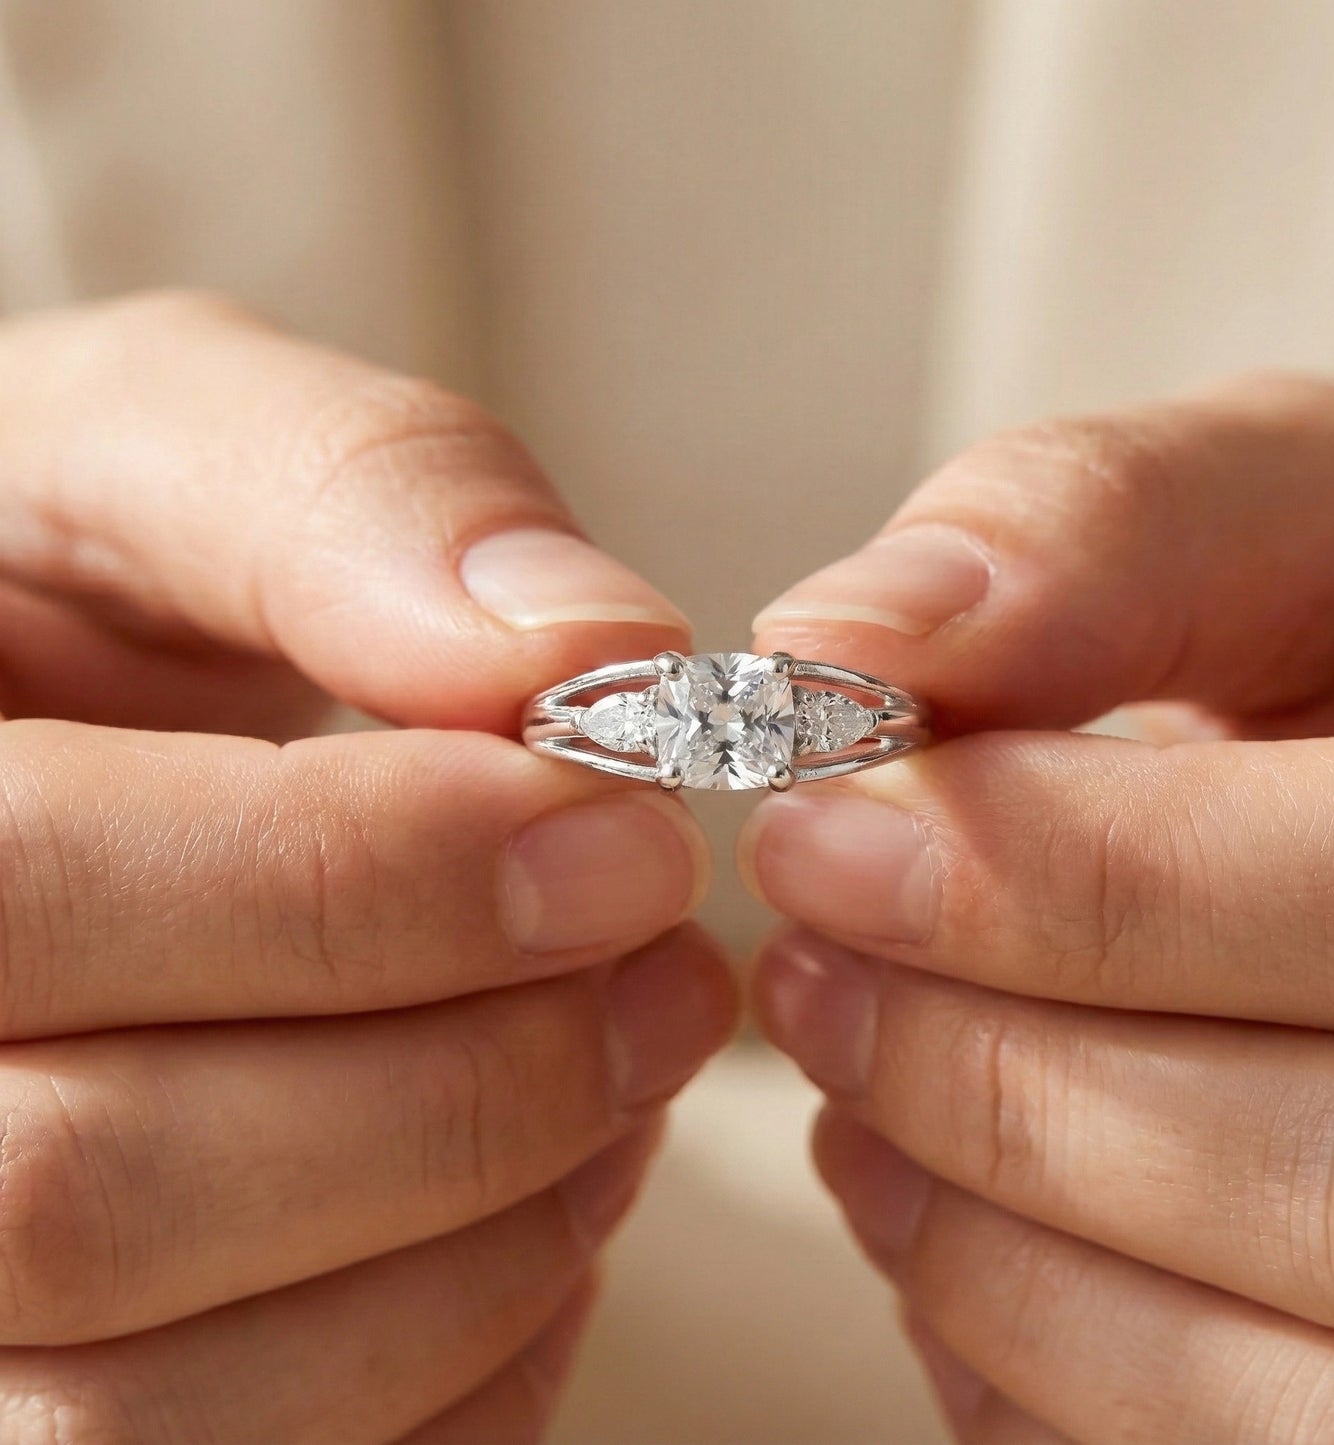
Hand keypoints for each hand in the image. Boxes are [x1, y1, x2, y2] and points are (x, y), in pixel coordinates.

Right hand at [0, 293, 734, 1442]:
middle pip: (88, 1197)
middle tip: (670, 978)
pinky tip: (546, 1210)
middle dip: (465, 1085)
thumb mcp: (173, 456)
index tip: (625, 833)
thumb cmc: (91, 580)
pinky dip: (466, 1369)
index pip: (30, 894)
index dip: (370, 881)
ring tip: (625, 1083)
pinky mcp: (70, 1407)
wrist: (72, 738)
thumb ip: (354, 500)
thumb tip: (588, 654)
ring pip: (164, 1407)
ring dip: (483, 1242)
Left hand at [745, 375, 1333, 1442]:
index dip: (1073, 882)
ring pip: (1304, 1397)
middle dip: (1000, 1075)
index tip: (823, 828)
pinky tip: (944, 1208)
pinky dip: (1024, 1355)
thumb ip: (1100, 529)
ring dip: (993, 1235)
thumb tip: (848, 634)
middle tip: (809, 962)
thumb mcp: (1284, 523)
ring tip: (850, 1074)